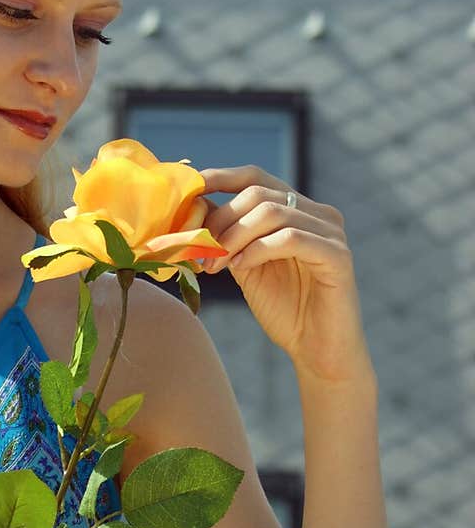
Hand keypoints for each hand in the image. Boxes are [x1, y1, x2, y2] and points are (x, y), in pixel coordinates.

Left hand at [198, 166, 374, 385]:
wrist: (317, 350)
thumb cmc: (283, 309)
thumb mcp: (245, 266)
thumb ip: (226, 237)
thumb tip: (192, 209)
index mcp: (296, 209)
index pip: (255, 177)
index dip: (220, 177)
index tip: (189, 190)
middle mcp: (317, 212)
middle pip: (259, 193)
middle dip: (221, 220)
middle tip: (200, 250)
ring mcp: (331, 231)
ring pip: (272, 212)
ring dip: (234, 237)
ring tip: (216, 265)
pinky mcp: (338, 255)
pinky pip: (291, 238)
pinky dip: (258, 250)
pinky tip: (240, 267)